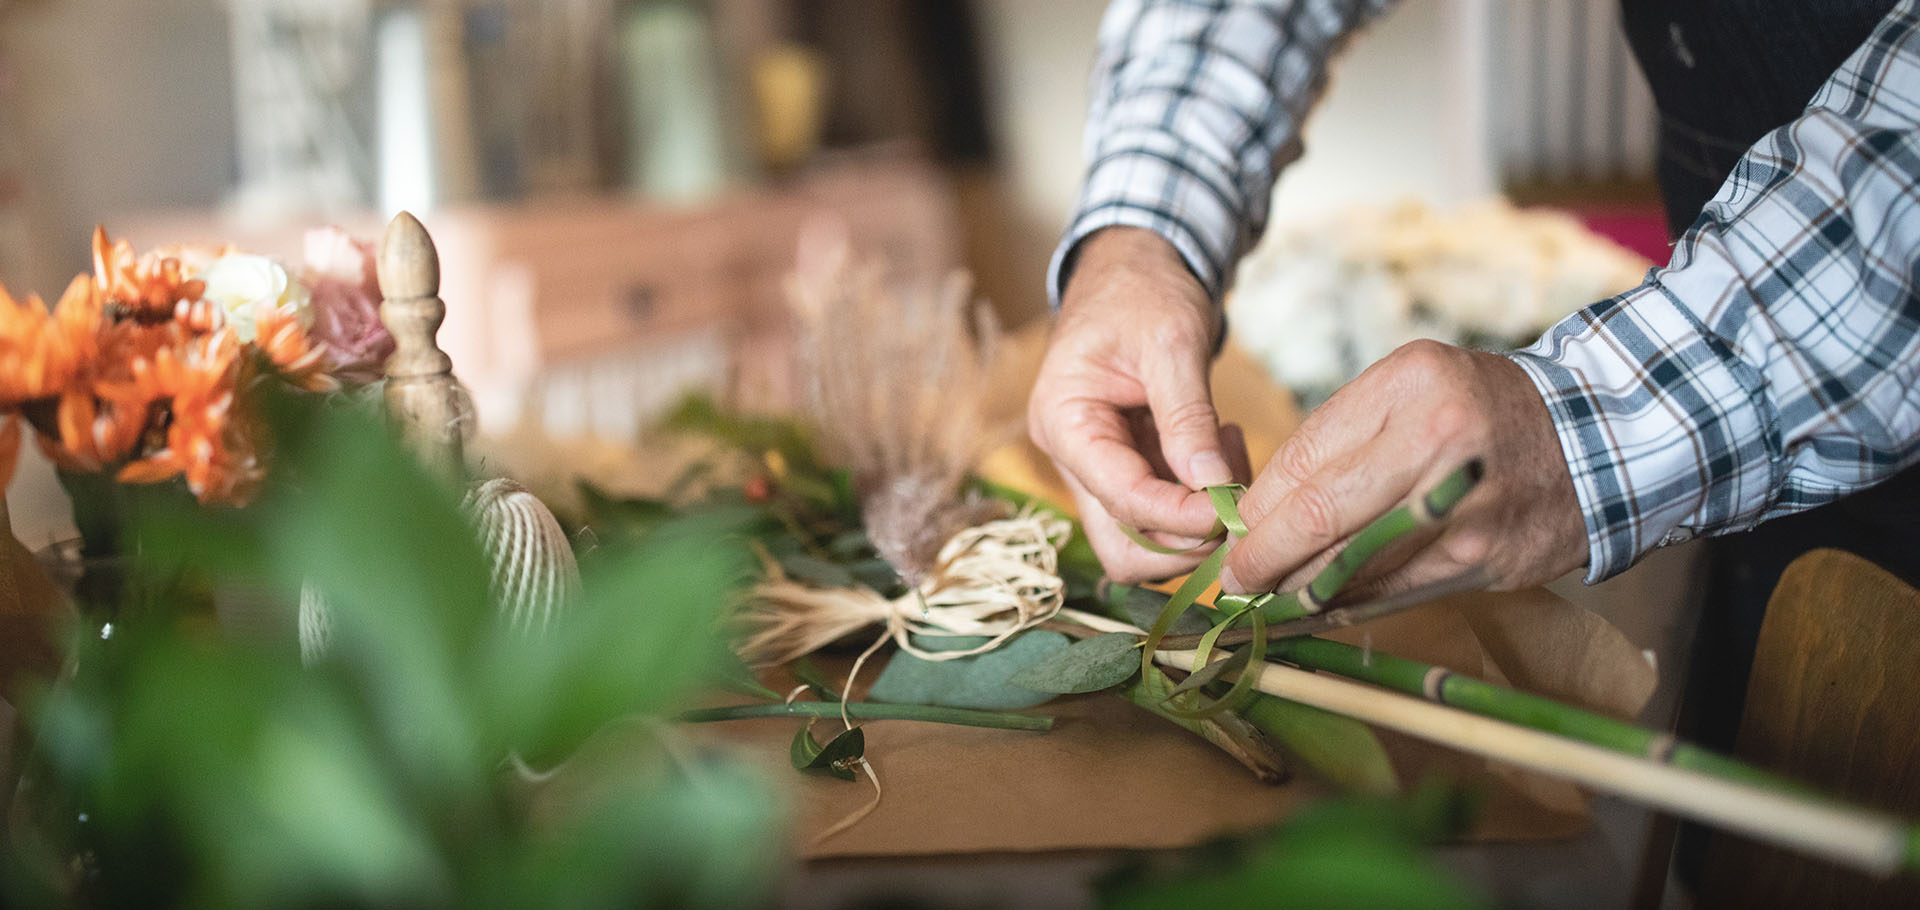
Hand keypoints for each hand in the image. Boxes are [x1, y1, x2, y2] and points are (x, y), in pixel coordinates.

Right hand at [1027, 227, 1245, 581]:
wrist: (1135, 268)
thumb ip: (1188, 415)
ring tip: (1232, 458)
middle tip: (1235, 501)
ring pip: (1147, 536)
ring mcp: (1102, 466)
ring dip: (1198, 521)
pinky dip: (1203, 496)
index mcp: (1064, 423)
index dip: (1178, 514)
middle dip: (1183, 539)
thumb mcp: (1170, 341)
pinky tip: (1225, 449)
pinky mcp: (1131, 466)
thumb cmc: (1141, 291)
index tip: (1231, 508)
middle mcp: (1075, 457)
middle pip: (1123, 543)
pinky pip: (1166, 509)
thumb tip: (1210, 484)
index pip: (1120, 496)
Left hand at [1220, 340, 1587, 596]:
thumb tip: (1262, 505)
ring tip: (1264, 600)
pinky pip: (1393, 593)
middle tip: (1231, 581)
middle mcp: (1437, 440)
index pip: (1303, 456)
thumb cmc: (1482, 411)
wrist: (1597, 437)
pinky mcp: (1482, 559)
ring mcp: (1463, 506)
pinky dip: (1346, 608)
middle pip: (1320, 513)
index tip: (1229, 530)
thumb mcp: (1413, 388)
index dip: (1255, 505)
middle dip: (1261, 556)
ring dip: (1296, 590)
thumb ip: (1343, 436)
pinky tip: (1316, 613)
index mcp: (1410, 386)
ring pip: (1352, 563)